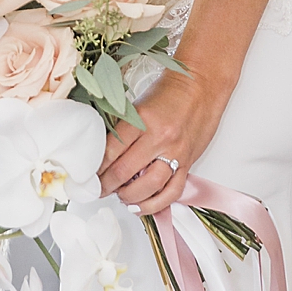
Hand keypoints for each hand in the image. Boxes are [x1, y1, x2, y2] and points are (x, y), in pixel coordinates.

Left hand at [99, 65, 233, 215]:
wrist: (203, 84)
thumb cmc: (170, 92)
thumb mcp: (140, 104)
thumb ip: (124, 129)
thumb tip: (103, 155)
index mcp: (142, 119)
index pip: (110, 151)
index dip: (95, 168)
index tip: (88, 175)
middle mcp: (159, 138)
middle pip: (124, 171)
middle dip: (106, 185)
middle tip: (97, 189)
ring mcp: (176, 153)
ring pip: (147, 187)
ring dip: (128, 197)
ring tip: (119, 196)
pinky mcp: (189, 163)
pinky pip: (171, 192)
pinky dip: (154, 204)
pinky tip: (141, 206)